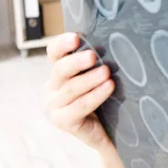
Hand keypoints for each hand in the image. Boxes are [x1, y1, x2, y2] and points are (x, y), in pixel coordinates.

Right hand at [45, 32, 115, 153]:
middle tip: (93, 56)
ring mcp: (54, 105)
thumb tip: (114, 39)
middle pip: (60, 69)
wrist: (107, 130)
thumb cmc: (103, 98)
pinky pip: (79, 106)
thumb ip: (98, 61)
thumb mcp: (99, 76)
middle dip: (77, 61)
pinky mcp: (62, 121)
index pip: (54, 52)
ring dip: (90, 79)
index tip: (76, 38)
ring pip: (71, 88)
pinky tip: (109, 87)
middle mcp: (53, 86)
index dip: (62, 44)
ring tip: (106, 72)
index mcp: (60, 70)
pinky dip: (95, 96)